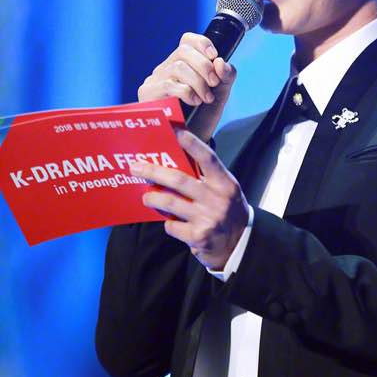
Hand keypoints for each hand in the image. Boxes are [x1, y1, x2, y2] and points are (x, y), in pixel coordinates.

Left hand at [131, 130, 249, 269]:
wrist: (239, 245)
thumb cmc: (227, 211)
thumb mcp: (223, 192)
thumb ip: (205, 179)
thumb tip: (173, 163)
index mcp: (225, 183)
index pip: (208, 159)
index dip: (192, 144)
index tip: (175, 132)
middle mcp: (218, 199)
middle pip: (180, 181)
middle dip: (154, 172)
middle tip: (136, 168)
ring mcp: (208, 218)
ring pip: (171, 203)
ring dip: (153, 198)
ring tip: (145, 197)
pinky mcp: (198, 237)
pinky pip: (172, 226)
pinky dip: (168, 223)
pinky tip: (170, 222)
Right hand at [138, 33, 236, 141]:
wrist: (192, 144)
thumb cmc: (203, 117)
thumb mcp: (220, 94)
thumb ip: (226, 76)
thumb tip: (220, 62)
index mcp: (182, 64)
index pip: (187, 40)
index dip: (202, 43)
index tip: (215, 56)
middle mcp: (166, 68)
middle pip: (183, 50)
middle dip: (204, 66)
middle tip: (214, 84)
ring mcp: (154, 80)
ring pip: (178, 67)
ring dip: (198, 82)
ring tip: (206, 98)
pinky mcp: (147, 94)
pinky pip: (168, 84)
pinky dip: (187, 92)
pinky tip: (194, 102)